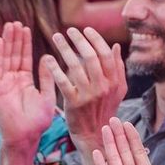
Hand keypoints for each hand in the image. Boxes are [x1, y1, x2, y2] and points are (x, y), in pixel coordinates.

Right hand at [0, 22, 56, 148]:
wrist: (25, 138)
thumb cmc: (37, 122)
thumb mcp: (47, 96)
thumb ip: (47, 78)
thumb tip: (47, 58)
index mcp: (24, 82)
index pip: (24, 58)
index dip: (25, 44)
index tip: (26, 28)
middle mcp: (12, 81)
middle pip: (13, 55)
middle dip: (15, 39)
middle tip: (17, 22)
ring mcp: (3, 84)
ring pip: (5, 58)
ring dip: (6, 42)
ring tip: (9, 26)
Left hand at [43, 27, 126, 156]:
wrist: (95, 134)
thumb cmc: (105, 109)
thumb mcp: (118, 90)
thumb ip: (118, 68)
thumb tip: (116, 46)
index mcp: (115, 81)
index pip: (106, 54)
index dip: (95, 39)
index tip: (85, 29)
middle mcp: (103, 87)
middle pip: (91, 57)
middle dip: (79, 40)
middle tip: (69, 30)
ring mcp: (89, 96)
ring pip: (76, 66)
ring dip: (65, 49)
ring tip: (56, 38)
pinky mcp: (74, 104)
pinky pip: (63, 82)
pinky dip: (54, 69)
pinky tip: (47, 59)